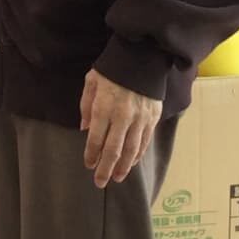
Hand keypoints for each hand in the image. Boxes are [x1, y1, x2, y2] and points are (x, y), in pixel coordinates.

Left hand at [80, 70, 163, 188]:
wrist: (142, 56)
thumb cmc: (112, 68)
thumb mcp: (92, 81)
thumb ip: (86, 106)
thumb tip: (85, 129)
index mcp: (104, 106)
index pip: (96, 138)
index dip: (91, 154)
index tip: (88, 165)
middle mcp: (123, 116)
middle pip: (113, 149)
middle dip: (105, 168)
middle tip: (100, 182)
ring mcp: (140, 118)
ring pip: (131, 149)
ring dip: (123, 166)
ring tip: (117, 177)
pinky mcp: (153, 117)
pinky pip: (144, 141)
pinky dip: (137, 155)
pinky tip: (131, 163)